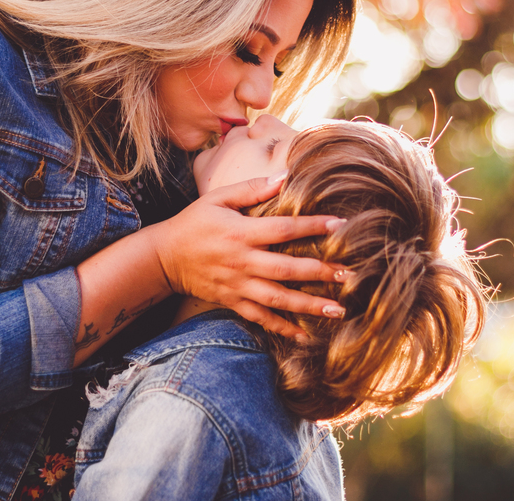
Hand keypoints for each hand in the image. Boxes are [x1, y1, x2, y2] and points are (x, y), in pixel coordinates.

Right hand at [147, 173, 348, 339]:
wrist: (164, 256)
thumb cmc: (194, 222)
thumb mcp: (218, 197)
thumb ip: (252, 188)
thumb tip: (285, 177)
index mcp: (240, 232)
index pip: (283, 229)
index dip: (312, 226)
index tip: (341, 225)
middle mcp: (242, 261)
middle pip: (286, 268)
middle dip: (319, 273)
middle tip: (349, 275)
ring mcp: (237, 285)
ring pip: (278, 299)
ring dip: (309, 305)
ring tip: (338, 310)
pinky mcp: (232, 302)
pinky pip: (261, 319)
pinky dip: (283, 329)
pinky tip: (306, 336)